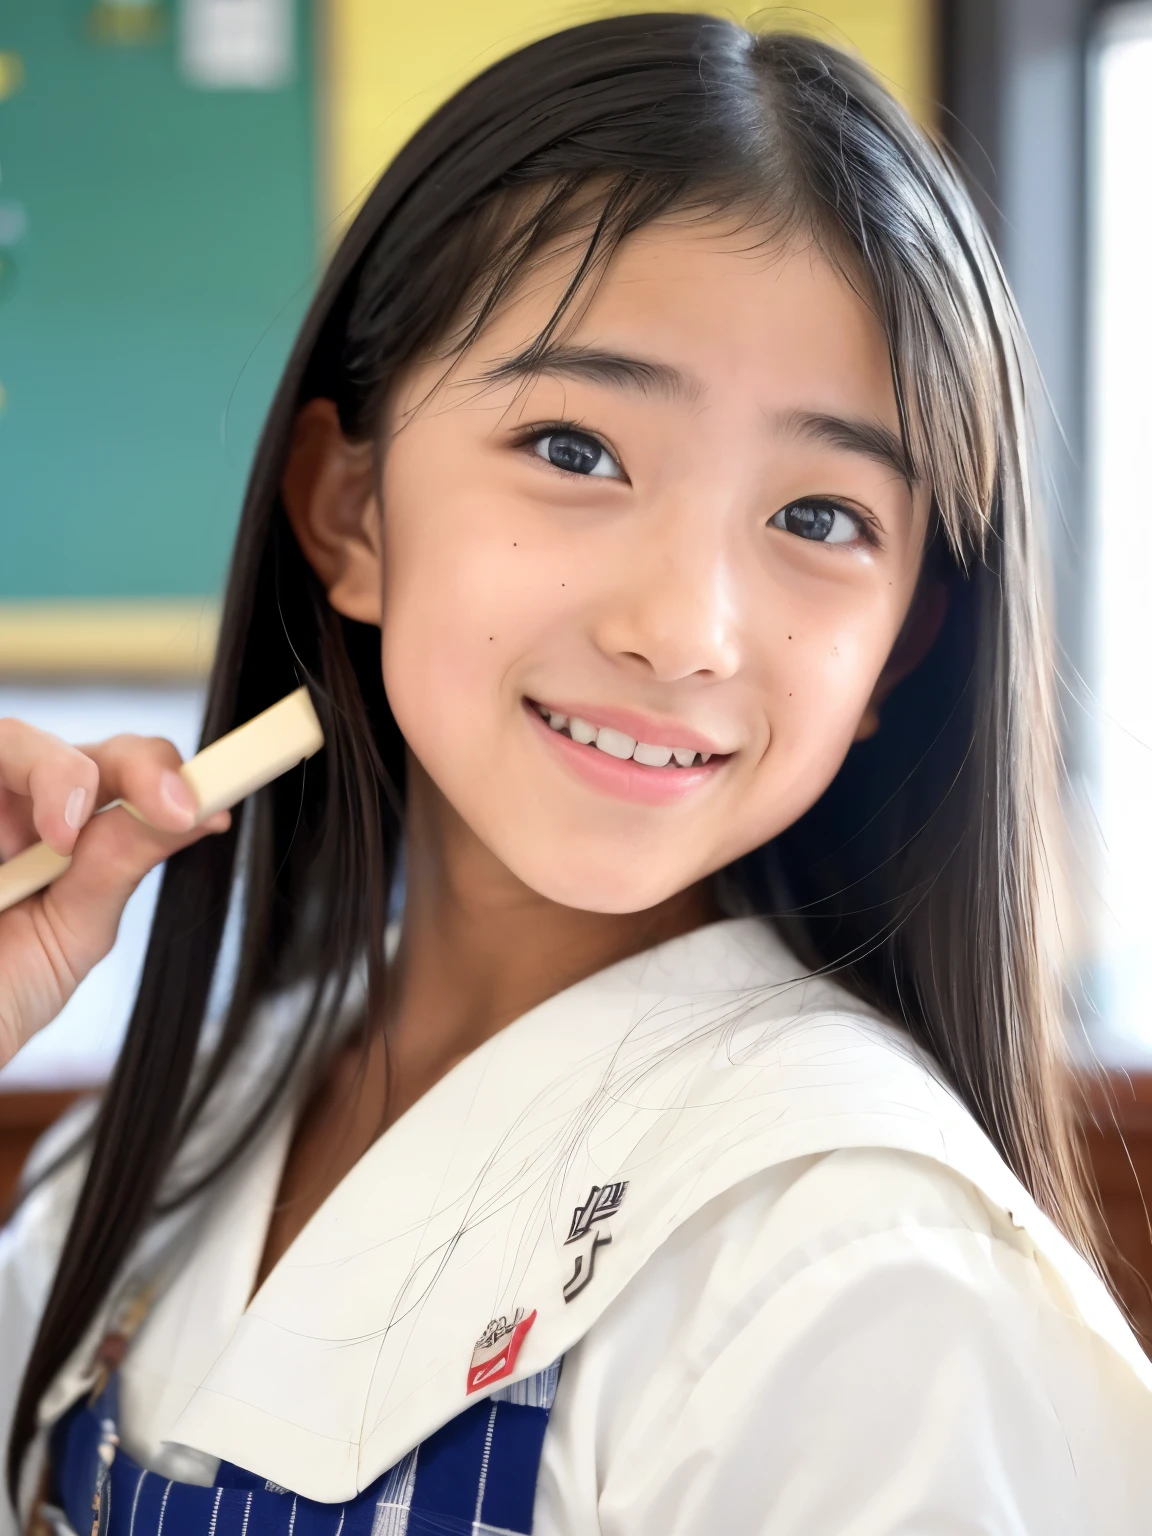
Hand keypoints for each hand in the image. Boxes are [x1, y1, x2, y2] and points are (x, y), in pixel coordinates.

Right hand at [0, 720, 229, 1070]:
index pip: (121, 774)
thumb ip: (118, 864)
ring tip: (59, 838)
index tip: (214, 813)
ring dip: (55, 774)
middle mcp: (11, 809)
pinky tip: (6, 850)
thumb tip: (201, 810)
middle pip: (78, 744)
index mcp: (55, 833)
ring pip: (14, 737)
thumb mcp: (69, 933)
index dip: (167, 776)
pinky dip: (8, 798)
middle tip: (171, 807)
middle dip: (135, 766)